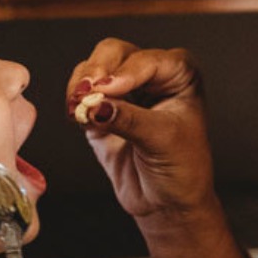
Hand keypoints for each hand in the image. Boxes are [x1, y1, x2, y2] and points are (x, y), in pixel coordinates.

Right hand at [66, 38, 215, 220]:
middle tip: (86, 91)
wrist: (168, 204)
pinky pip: (81, 94)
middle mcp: (152, 75)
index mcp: (179, 74)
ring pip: (94, 69)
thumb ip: (129, 120)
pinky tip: (76, 115)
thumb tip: (96, 105)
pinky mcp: (101, 110)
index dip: (127, 71)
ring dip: (81, 84)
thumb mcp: (163, 141)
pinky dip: (74, 101)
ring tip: (77, 106)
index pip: (149, 60)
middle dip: (97, 71)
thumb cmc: (183, 170)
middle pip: (115, 54)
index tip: (108, 88)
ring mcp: (125, 91)